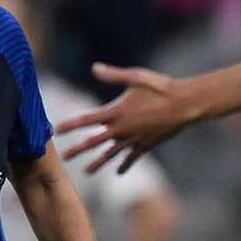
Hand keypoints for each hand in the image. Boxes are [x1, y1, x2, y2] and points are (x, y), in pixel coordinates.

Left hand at [59, 63, 193, 173]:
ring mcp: (133, 139)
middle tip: (64, 158)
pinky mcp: (145, 145)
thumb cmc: (160, 87)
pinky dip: (125, 165)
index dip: (70, 125)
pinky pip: (131, 158)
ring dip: (97, 163)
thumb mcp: (135, 77)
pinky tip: (119, 172)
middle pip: (94, 142)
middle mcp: (121, 129)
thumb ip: (113, 75)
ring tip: (86, 172)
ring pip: (111, 154)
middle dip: (77, 149)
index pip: (86, 120)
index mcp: (116, 112)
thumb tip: (94, 68)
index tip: (56, 131)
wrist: (184, 105)